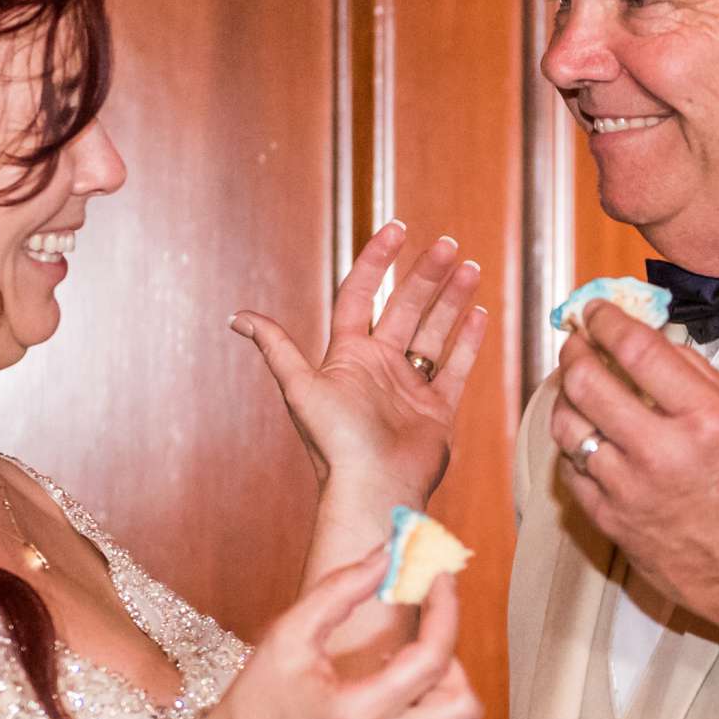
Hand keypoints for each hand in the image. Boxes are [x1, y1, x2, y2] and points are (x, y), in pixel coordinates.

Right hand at [200, 548, 485, 718]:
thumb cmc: (259, 700)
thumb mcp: (288, 635)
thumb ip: (340, 590)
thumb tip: (390, 555)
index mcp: (355, 715)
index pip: (432, 660)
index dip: (446, 611)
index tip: (440, 581)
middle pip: (465, 706)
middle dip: (452, 662)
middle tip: (420, 645)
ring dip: (454, 697)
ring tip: (415, 680)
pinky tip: (407, 705)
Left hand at [232, 220, 487, 502]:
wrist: (373, 490)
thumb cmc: (335, 443)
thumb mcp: (300, 388)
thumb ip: (277, 348)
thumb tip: (238, 316)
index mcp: (347, 357)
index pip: (361, 294)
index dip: (376, 260)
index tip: (397, 229)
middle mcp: (379, 367)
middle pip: (405, 307)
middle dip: (427, 274)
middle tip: (449, 245)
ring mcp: (410, 387)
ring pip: (434, 331)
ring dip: (451, 299)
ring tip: (470, 267)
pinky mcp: (437, 410)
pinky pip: (455, 367)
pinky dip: (468, 341)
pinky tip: (480, 313)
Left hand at [550, 303, 718, 684]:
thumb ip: (698, 374)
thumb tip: (651, 339)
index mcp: (704, 419)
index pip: (636, 349)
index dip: (605, 320)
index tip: (594, 310)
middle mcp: (661, 452)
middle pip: (587, 382)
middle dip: (573, 352)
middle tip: (576, 342)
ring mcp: (629, 490)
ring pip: (566, 426)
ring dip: (564, 396)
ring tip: (574, 386)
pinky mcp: (610, 521)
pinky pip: (569, 470)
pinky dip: (571, 445)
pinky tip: (583, 434)